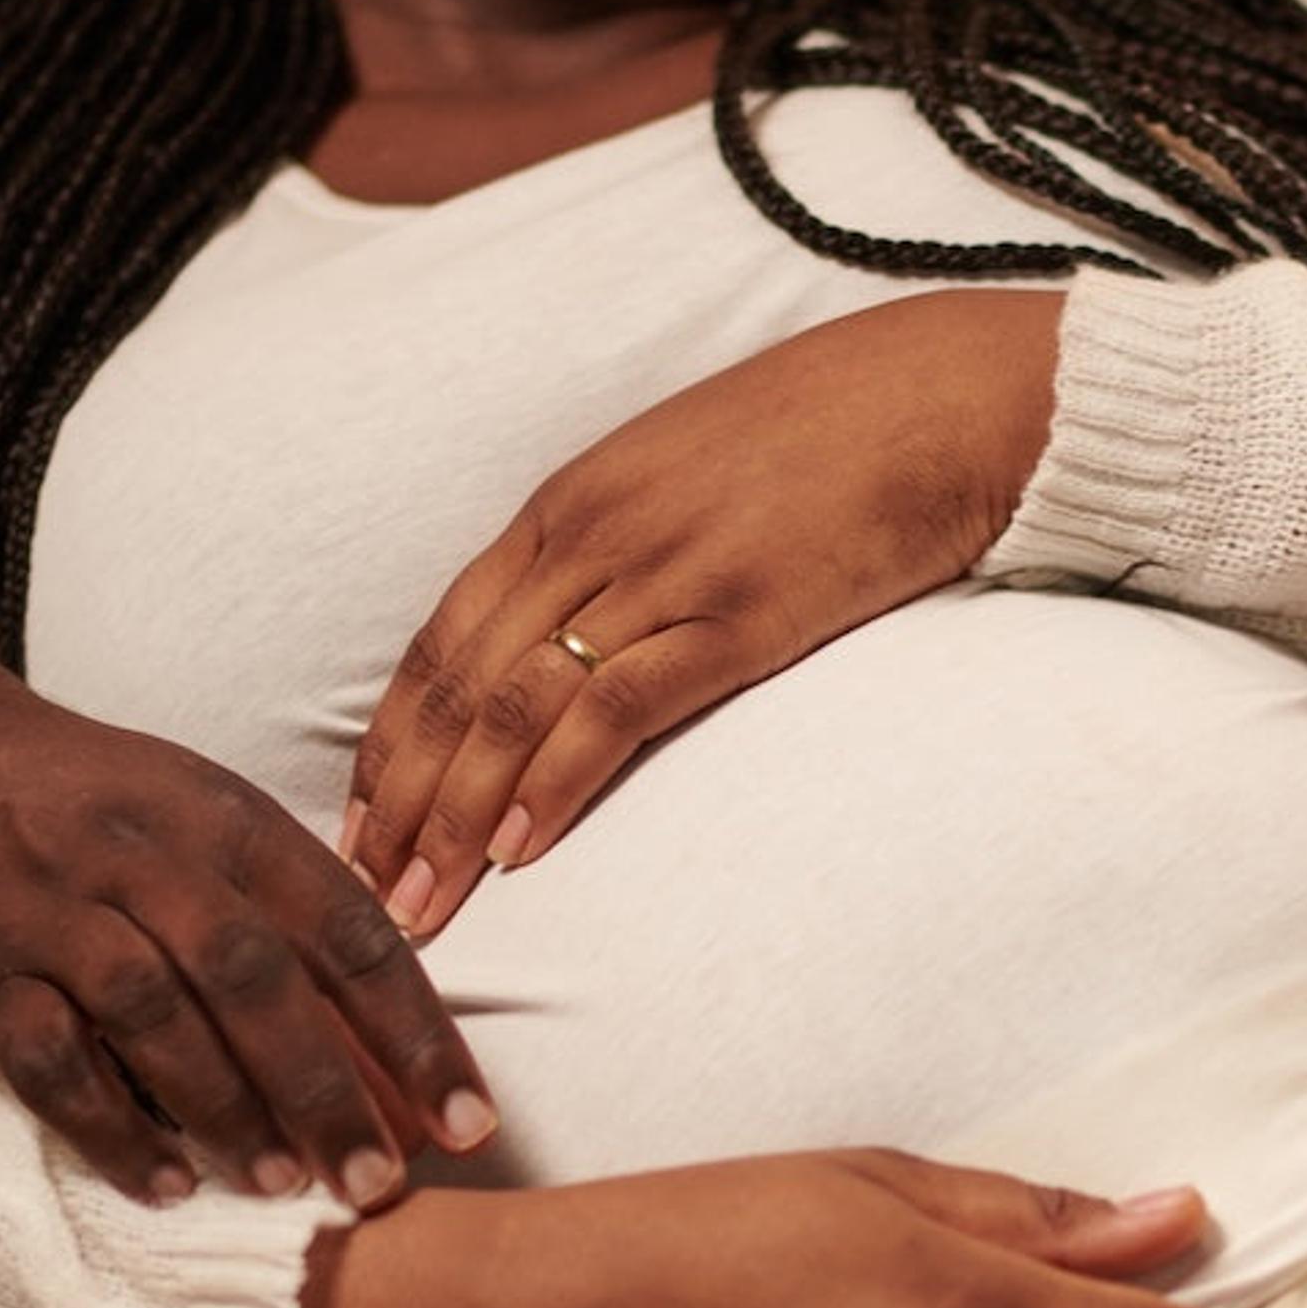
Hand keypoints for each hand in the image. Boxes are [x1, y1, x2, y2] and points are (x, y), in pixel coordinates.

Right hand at [0, 695, 495, 1208]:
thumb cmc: (98, 810)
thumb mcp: (207, 821)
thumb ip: (297, 917)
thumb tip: (403, 1048)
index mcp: (226, 820)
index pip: (347, 929)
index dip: (415, 1031)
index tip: (470, 1121)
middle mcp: (142, 857)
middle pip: (253, 976)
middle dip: (327, 1087)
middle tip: (378, 1182)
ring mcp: (49, 909)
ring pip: (152, 1014)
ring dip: (224, 1108)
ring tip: (283, 1187)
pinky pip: (45, 1056)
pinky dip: (107, 1126)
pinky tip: (162, 1185)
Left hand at [342, 288, 1065, 939]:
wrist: (947, 398)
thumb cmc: (833, 438)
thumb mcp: (690, 479)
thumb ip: (622, 550)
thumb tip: (579, 636)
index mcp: (569, 501)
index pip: (441, 640)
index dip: (391, 744)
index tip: (359, 830)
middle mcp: (592, 532)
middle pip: (461, 685)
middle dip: (401, 802)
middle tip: (365, 900)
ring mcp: (663, 571)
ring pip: (517, 706)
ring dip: (456, 817)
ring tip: (421, 908)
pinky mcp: (740, 614)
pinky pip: (618, 708)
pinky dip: (556, 783)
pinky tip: (519, 851)